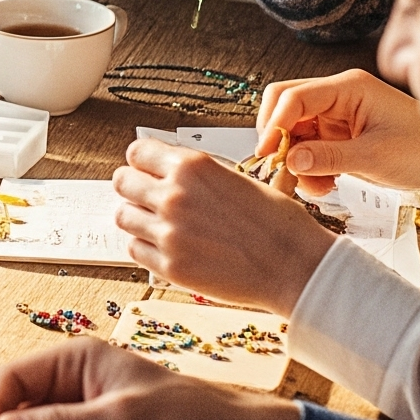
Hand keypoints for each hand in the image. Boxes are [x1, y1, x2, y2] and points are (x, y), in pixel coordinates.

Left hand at [113, 138, 332, 314]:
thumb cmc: (277, 224)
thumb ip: (196, 175)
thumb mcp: (236, 179)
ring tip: (159, 225)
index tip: (147, 171)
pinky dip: (145, 247)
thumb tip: (168, 171)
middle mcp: (175, 195)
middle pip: (122, 181)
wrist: (297, 267)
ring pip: (123, 215)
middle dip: (134, 188)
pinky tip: (166, 247)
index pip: (137, 152)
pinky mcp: (170, 265)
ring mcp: (169, 232)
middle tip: (149, 199)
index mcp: (192, 167)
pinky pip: (134, 248)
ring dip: (138, 218)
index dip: (142, 162)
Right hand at [257, 68, 419, 199]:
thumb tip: (289, 160)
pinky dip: (308, 166)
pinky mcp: (339, 135)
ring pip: (294, 130)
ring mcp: (337, 116)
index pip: (293, 97)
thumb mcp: (376, 157)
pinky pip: (308, 146)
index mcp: (348, 88)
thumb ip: (329, 157)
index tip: (265, 153)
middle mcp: (338, 97)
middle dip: (278, 138)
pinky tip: (322, 184)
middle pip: (286, 107)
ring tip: (312, 185)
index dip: (273, 123)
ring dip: (294, 158)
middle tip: (279, 167)